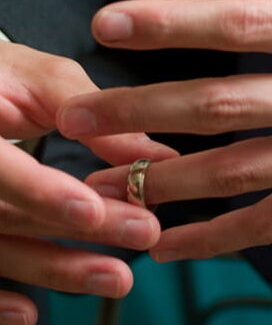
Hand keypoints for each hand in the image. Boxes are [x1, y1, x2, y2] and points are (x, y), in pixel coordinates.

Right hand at [0, 42, 176, 324]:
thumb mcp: (40, 78)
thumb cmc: (2, 74)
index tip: (94, 213)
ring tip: (116, 276)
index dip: (42, 193)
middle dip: (70, 234)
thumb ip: (89, 111)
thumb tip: (152, 152)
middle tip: (139, 237)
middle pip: (6, 216)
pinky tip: (30, 314)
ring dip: (54, 269)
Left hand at [57, 0, 271, 263]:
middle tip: (74, 119)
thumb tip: (174, 25)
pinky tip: (165, 245)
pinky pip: (267, 224)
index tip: (105, 25)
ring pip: (235, 171)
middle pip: (220, 105)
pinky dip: (213, 238)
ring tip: (100, 185)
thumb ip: (266, 27)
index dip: (170, 23)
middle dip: (139, 113)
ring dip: (162, 181)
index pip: (237, 23)